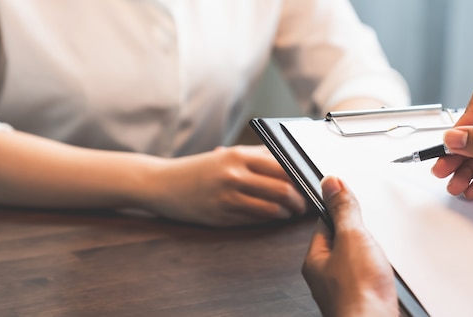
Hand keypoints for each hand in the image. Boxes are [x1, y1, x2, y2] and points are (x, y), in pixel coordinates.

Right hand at [144, 145, 306, 226]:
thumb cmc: (199, 169)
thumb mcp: (227, 156)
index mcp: (238, 155)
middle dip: (300, 200)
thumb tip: (291, 163)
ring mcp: (227, 197)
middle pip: (282, 190)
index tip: (311, 185)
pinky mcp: (222, 216)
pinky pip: (255, 221)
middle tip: (305, 204)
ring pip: (272, 209)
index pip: (283, 167)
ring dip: (286, 213)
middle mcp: (234, 175)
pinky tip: (272, 217)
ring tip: (290, 212)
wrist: (162, 183)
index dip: (301, 179)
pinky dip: (269, 220)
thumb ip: (257, 156)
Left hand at [302, 176, 396, 316]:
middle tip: (371, 234)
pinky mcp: (365, 301)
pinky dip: (382, 274)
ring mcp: (346, 290)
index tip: (349, 197)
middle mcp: (327, 277)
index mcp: (316, 260)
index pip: (325, 223)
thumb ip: (344, 210)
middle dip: (361, 235)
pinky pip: (372, 279)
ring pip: (360, 262)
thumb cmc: (358, 294)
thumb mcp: (352, 238)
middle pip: (344, 242)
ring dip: (373, 256)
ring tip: (380, 257)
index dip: (339, 208)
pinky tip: (387, 276)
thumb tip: (331, 184)